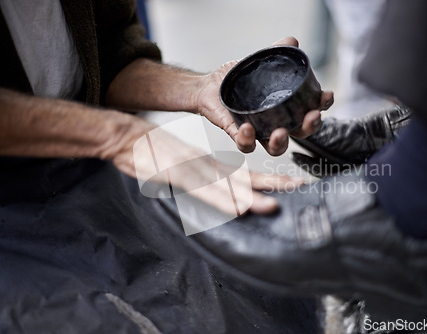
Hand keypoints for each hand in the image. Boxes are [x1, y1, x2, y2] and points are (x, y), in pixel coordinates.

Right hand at [111, 117, 302, 214]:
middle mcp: (207, 167)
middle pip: (245, 178)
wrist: (128, 137)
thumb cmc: (153, 153)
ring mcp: (192, 170)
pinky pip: (202, 191)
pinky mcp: (176, 174)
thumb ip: (200, 178)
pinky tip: (235, 208)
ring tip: (272, 205)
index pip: (245, 176)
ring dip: (250, 197)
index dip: (269, 181)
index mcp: (210, 167)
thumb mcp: (181, 168)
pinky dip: (220, 200)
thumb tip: (218, 190)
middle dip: (272, 184)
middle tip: (299, 186)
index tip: (291, 184)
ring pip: (226, 186)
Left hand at [196, 36, 333, 155]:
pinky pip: (246, 144)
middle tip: (311, 117)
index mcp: (286, 107)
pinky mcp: (239, 135)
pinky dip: (247, 139)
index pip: (310, 110)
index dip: (322, 106)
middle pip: (300, 133)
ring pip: (275, 148)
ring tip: (280, 133)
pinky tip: (247, 128)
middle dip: (310, 127)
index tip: (326, 96)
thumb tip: (292, 41)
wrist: (209, 86)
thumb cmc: (238, 78)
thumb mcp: (259, 62)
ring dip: (280, 143)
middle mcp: (276, 123)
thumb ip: (276, 52)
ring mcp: (259, 131)